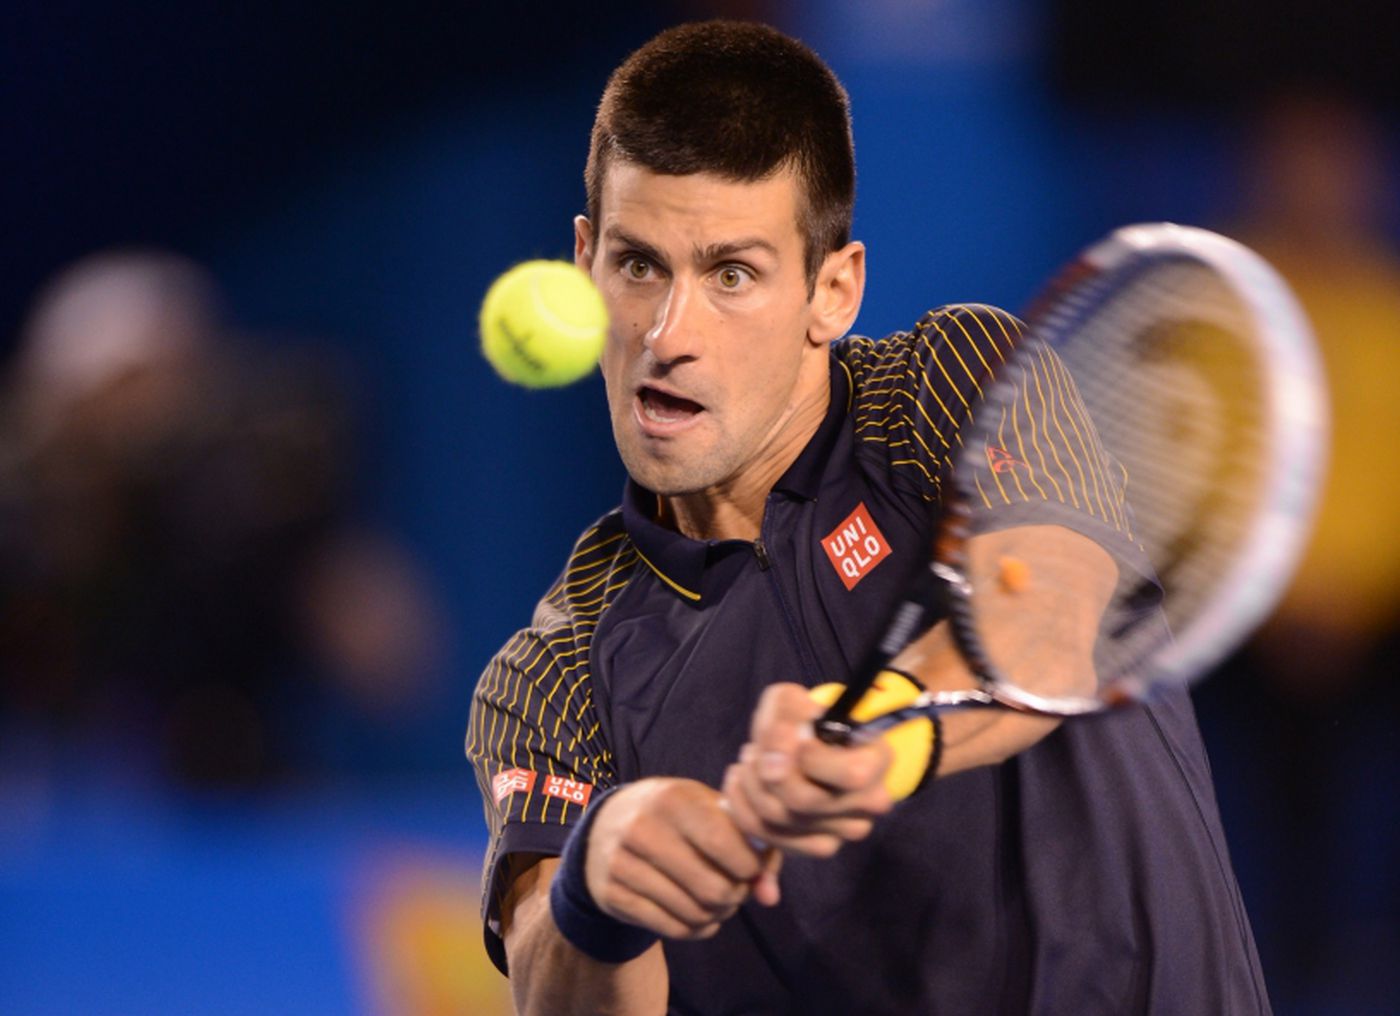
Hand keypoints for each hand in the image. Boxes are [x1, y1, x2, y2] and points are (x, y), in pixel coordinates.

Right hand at [584, 777, 781, 939]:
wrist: (608, 824)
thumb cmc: (678, 816)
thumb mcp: (712, 811)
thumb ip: (753, 847)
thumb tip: (771, 898)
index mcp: (672, 799)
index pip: (724, 843)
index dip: (750, 866)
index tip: (752, 868)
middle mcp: (642, 828)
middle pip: (713, 887)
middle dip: (736, 896)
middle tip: (737, 889)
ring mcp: (622, 863)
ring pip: (694, 913)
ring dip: (717, 915)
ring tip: (719, 902)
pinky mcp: (612, 894)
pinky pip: (672, 929)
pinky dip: (696, 929)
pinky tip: (699, 916)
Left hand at [721, 682, 894, 857]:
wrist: (810, 748)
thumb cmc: (807, 722)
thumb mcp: (797, 701)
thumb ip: (789, 709)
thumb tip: (782, 742)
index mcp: (876, 763)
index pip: (852, 775)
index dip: (812, 757)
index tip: (790, 735)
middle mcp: (867, 805)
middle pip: (804, 801)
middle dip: (768, 769)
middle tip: (755, 748)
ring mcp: (842, 832)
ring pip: (780, 819)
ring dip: (751, 784)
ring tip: (749, 758)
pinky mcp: (813, 846)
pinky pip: (765, 834)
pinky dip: (741, 804)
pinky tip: (740, 780)